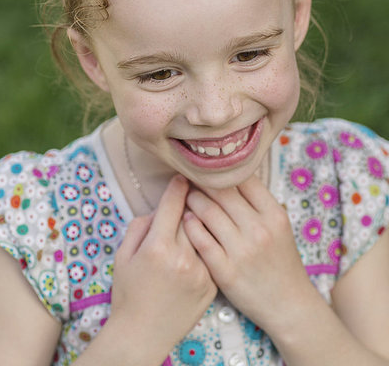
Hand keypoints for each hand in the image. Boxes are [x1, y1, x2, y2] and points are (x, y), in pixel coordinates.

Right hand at [109, 175, 216, 363]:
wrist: (142, 335)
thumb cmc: (128, 292)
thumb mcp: (123, 254)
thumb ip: (142, 225)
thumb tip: (163, 208)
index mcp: (158, 247)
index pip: (174, 203)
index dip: (178, 186)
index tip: (182, 177)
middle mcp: (183, 257)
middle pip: (194, 214)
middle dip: (193, 203)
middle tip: (194, 194)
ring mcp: (201, 272)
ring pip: (207, 232)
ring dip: (204, 222)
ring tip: (204, 215)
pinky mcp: (213, 285)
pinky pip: (213, 253)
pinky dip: (208, 246)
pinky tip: (207, 243)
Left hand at [183, 175, 313, 333]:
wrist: (288, 305)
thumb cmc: (280, 261)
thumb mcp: (279, 226)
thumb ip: (258, 202)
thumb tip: (230, 174)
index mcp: (274, 215)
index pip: (243, 179)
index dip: (223, 171)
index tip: (210, 169)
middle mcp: (259, 230)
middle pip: (221, 192)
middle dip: (202, 182)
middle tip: (191, 178)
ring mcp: (242, 251)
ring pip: (208, 212)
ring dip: (193, 200)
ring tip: (187, 197)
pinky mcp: (226, 271)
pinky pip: (200, 240)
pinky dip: (190, 226)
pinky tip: (186, 220)